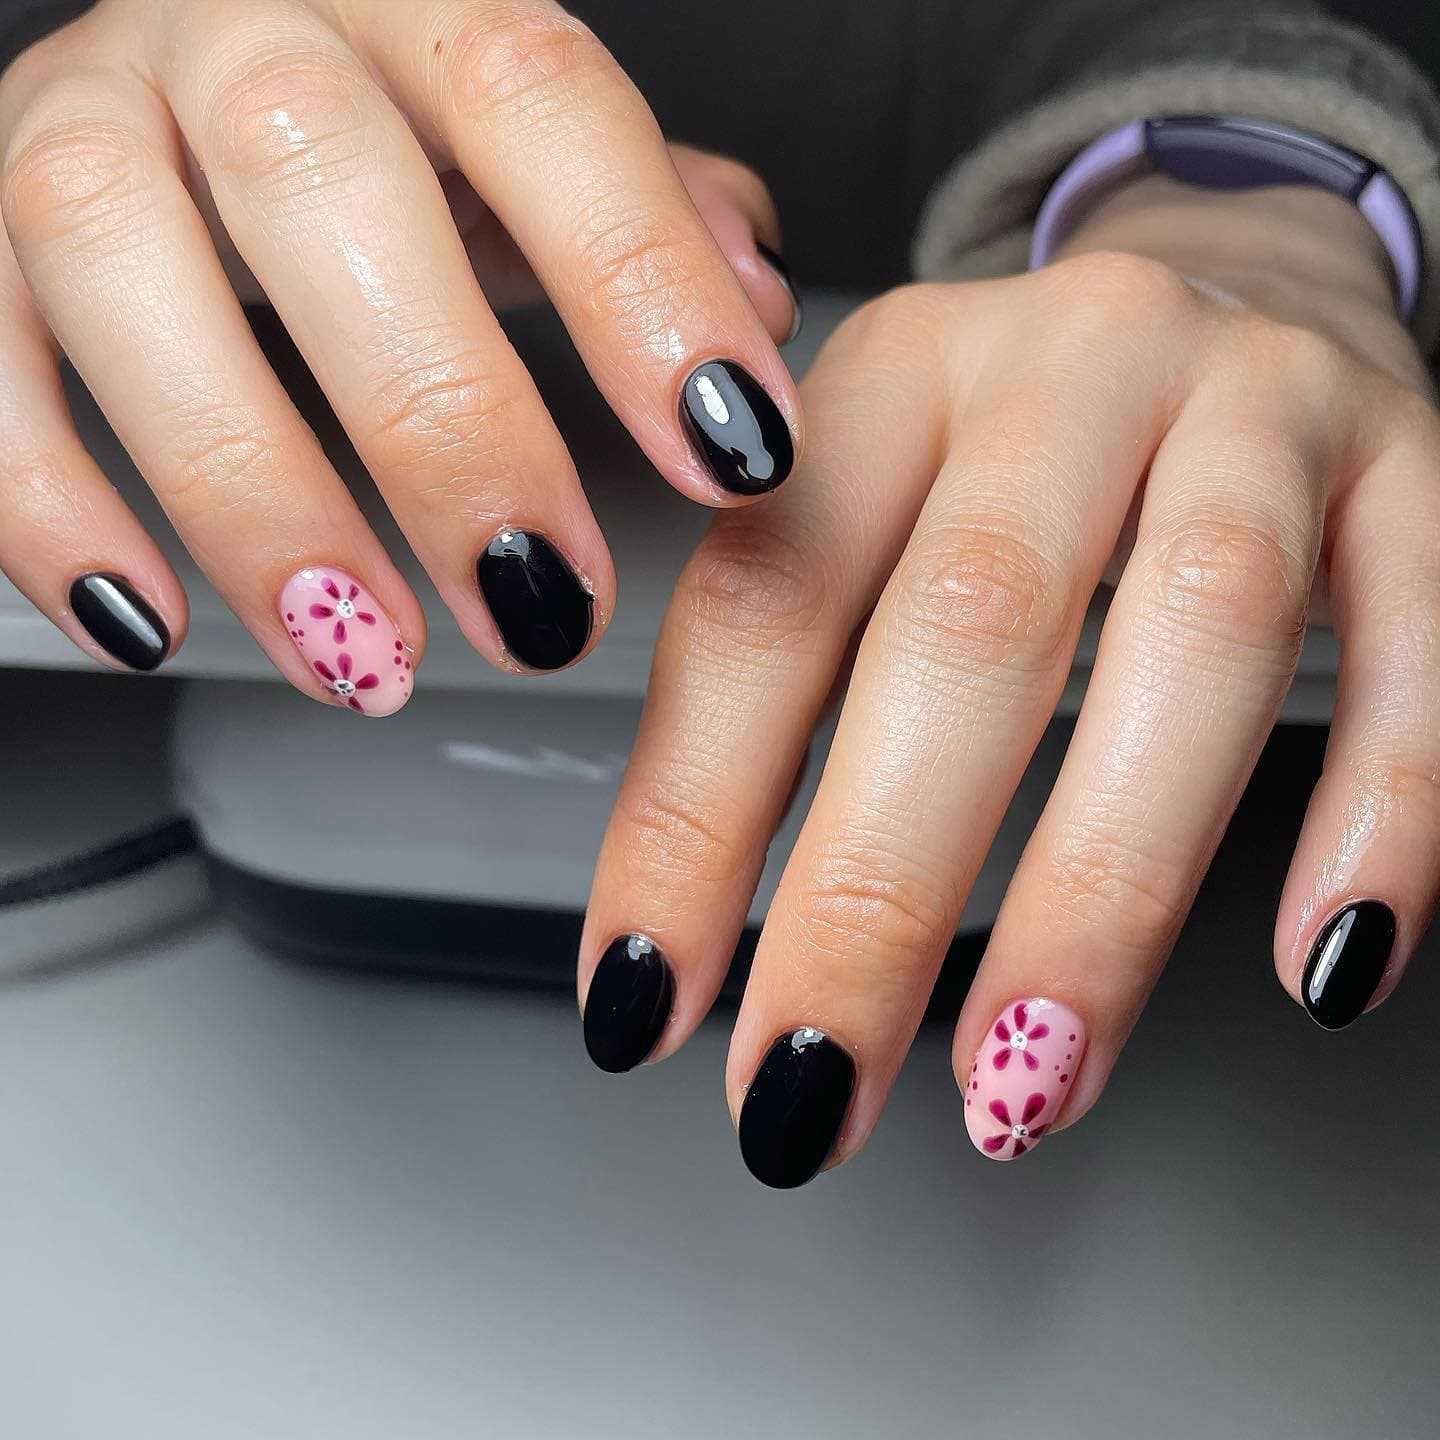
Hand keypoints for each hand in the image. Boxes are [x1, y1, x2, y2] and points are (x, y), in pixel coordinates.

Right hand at [0, 0, 799, 696]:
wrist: (175, 79)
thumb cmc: (386, 138)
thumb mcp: (528, 161)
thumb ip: (648, 217)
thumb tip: (755, 305)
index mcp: (413, 5)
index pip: (541, 99)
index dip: (642, 282)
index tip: (732, 452)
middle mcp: (234, 31)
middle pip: (321, 182)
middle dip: (444, 426)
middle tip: (537, 609)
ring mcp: (79, 118)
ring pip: (117, 260)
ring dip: (252, 494)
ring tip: (364, 659)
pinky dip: (48, 508)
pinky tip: (146, 621)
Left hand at [579, 177, 1439, 1185]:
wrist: (1240, 269)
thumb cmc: (1026, 441)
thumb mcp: (880, 494)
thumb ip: (790, 664)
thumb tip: (685, 922)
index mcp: (891, 379)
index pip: (762, 605)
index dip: (689, 815)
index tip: (645, 998)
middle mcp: (1061, 368)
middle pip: (963, 628)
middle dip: (874, 893)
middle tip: (811, 1089)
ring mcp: (1250, 402)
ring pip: (1191, 634)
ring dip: (1102, 892)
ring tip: (1025, 1079)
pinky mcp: (1407, 464)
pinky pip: (1417, 633)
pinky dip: (1379, 807)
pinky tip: (1317, 963)